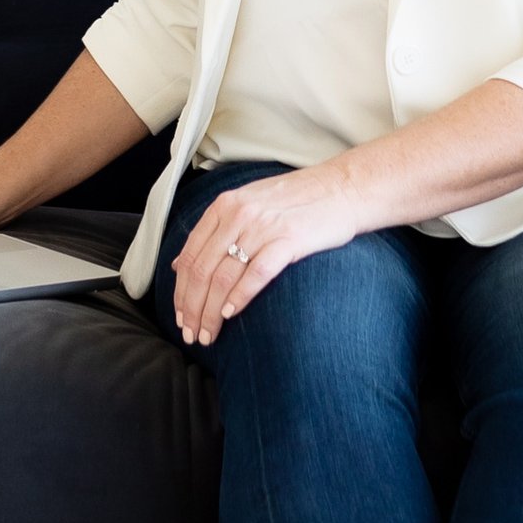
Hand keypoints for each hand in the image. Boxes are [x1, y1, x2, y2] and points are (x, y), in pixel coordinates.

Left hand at [169, 166, 358, 346]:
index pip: (190, 255)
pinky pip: (256, 274)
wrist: (343, 187)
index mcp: (224, 205)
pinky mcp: (289, 240)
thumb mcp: (248, 204)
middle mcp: (239, 214)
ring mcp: (263, 227)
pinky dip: (240, 297)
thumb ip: (215, 230)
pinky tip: (232, 314)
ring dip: (211, 312)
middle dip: (192, 309)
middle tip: (193, 334)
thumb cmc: (297, 200)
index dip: (180, 292)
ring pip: (224, 277)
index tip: (180, 317)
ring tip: (210, 334)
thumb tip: (180, 263)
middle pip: (202, 271)